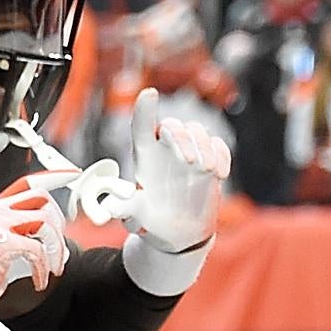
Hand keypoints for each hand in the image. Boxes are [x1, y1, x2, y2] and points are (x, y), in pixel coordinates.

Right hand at [0, 172, 70, 317]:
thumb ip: (25, 234)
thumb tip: (57, 243)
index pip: (27, 183)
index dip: (53, 176)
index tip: (71, 173)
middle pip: (42, 198)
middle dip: (59, 223)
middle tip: (57, 247)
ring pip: (45, 221)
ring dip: (56, 248)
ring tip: (51, 267)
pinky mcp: (3, 243)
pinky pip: (38, 250)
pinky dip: (44, 268)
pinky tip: (39, 279)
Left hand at [129, 88, 228, 254]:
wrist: (178, 235)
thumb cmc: (150, 222)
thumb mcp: (135, 218)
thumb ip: (125, 209)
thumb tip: (109, 208)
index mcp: (144, 156)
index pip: (142, 125)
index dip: (145, 109)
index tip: (150, 95)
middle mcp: (166, 149)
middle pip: (173, 126)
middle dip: (183, 137)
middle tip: (189, 162)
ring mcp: (189, 153)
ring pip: (198, 131)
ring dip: (204, 147)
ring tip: (207, 171)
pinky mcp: (210, 161)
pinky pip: (219, 146)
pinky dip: (221, 155)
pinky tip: (220, 175)